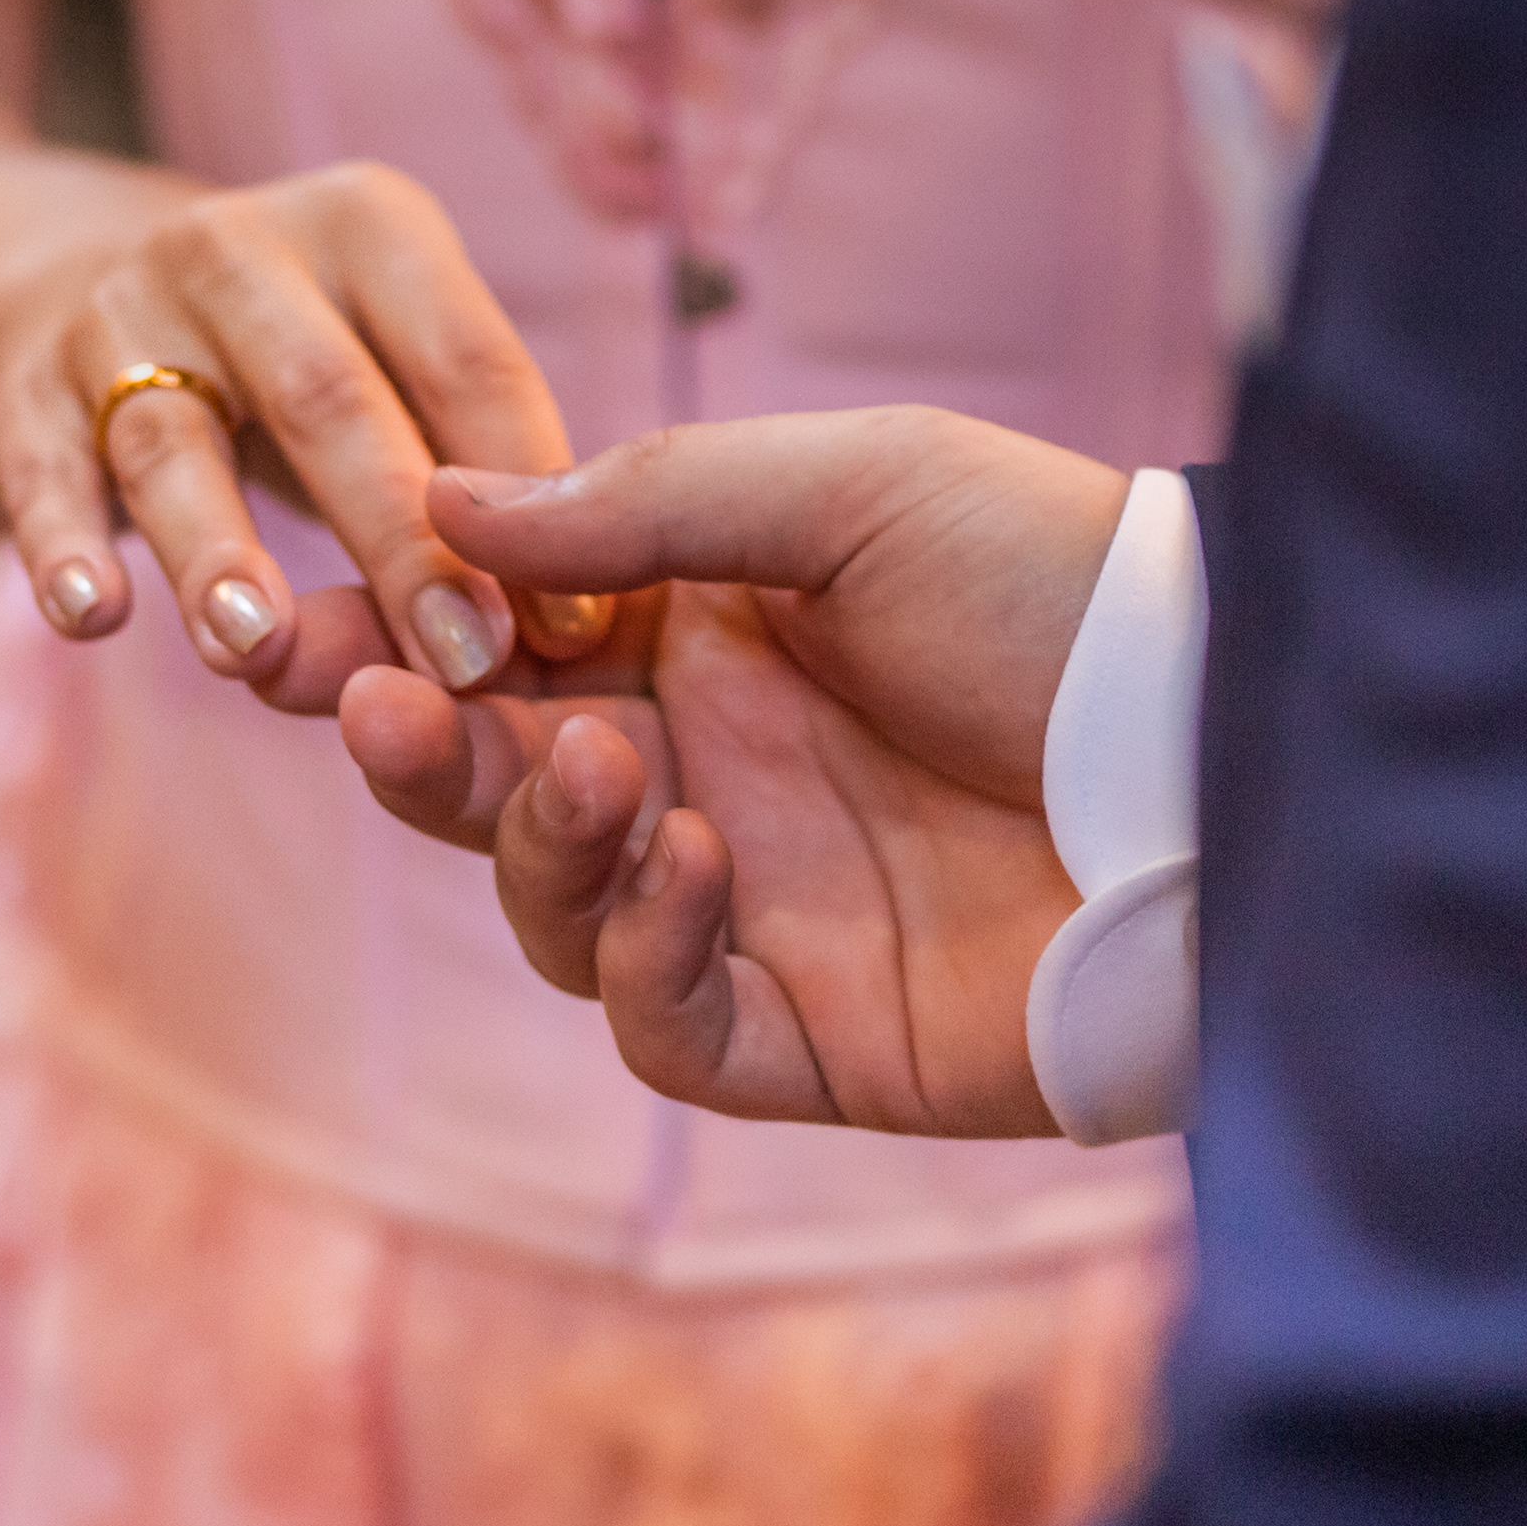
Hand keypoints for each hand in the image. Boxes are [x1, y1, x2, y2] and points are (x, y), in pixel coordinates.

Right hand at [0, 160, 612, 701]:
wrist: (79, 287)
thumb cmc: (305, 361)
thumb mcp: (398, 365)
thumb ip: (477, 463)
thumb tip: (579, 625)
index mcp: (369, 224)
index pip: (464, 357)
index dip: (523, 498)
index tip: (570, 638)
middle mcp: (238, 245)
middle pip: (330, 400)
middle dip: (400, 542)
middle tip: (459, 670)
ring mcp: (116, 309)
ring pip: (172, 434)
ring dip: (217, 549)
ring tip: (256, 651)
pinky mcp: (19, 383)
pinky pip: (39, 465)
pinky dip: (61, 541)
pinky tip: (89, 618)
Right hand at [339, 409, 1127, 1135]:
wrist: (1234, 746)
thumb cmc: (1060, 584)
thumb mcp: (854, 490)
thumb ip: (646, 507)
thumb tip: (447, 508)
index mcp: (710, 635)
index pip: (502, 647)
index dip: (390, 638)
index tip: (292, 624)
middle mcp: (715, 770)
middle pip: (494, 783)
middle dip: (414, 745)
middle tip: (368, 700)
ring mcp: (757, 908)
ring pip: (557, 908)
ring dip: (539, 837)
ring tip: (600, 765)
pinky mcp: (816, 1035)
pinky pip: (665, 1025)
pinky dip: (645, 953)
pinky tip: (690, 862)